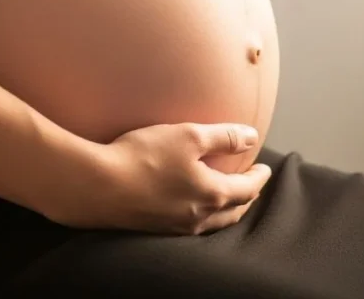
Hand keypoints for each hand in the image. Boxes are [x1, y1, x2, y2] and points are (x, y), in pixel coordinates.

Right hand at [44, 120, 271, 235]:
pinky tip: (194, 204)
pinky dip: (204, 214)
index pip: (247, 189)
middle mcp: (198, 217)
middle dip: (246, 197)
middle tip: (252, 184)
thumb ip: (223, 136)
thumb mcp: (188, 135)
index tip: (265, 169)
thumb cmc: (145, 156)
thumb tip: (251, 138)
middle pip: (233, 211)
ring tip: (228, 196)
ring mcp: (176, 227)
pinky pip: (192, 224)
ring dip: (227, 209)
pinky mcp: (156, 227)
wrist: (99, 186)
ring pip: (213, 222)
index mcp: (212, 195)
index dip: (259, 177)